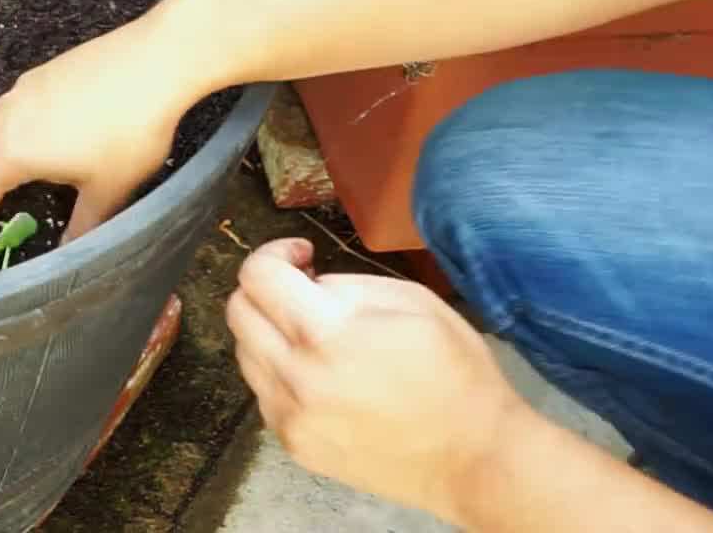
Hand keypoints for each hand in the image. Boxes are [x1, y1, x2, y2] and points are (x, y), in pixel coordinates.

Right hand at [0, 16, 201, 238]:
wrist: (155, 63)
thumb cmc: (130, 132)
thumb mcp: (109, 190)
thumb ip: (83, 226)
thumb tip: (69, 252)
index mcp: (11, 152)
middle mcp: (4, 117)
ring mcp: (21, 89)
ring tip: (33, 167)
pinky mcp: (42, 72)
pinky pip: (13, 103)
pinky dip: (17, 125)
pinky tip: (62, 134)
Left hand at [227, 239, 529, 523]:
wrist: (475, 459)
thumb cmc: (456, 374)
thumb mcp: (411, 301)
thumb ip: (345, 285)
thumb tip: (306, 284)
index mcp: (325, 335)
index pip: (257, 277)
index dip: (274, 252)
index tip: (302, 255)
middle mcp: (295, 378)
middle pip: (237, 312)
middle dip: (264, 289)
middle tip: (303, 289)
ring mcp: (290, 418)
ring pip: (245, 353)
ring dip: (269, 331)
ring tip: (315, 335)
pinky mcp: (293, 445)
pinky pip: (264, 393)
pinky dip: (280, 373)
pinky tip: (321, 375)